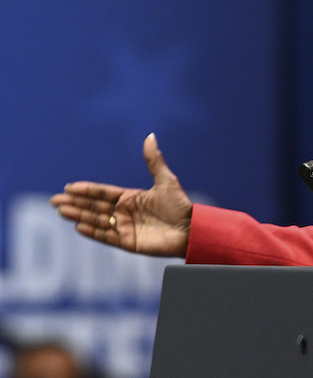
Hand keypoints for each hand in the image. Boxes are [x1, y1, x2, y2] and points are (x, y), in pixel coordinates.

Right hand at [50, 134, 192, 256]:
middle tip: (54, 200)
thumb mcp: (166, 180)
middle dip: (75, 203)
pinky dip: (93, 232)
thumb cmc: (180, 205)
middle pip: (95, 207)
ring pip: (97, 221)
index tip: (69, 186)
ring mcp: (126, 228)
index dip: (86, 190)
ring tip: (62, 211)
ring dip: (79, 215)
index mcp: (131, 198)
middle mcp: (125, 212)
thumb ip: (154, 160)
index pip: (103, 193)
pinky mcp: (129, 243)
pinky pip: (107, 237)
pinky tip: (78, 226)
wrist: (192, 229)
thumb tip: (150, 135)